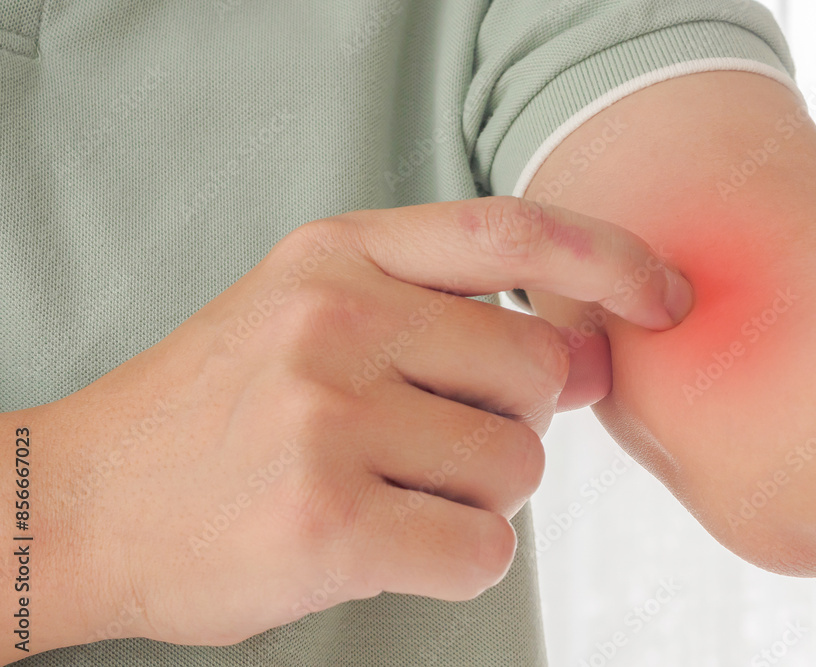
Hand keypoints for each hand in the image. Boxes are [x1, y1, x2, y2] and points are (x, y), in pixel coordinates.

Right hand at [21, 197, 691, 651]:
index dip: (609, 258)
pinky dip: (456, 558)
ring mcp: (328, 417)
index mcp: (337, 252)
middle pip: (537, 374)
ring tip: (387, 489)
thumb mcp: (310, 309)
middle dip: (514, 424)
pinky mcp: (328, 521)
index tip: (664, 297)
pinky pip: (481, 548)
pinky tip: (383, 544)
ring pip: (516, 470)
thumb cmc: (219, 408)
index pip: (509, 231)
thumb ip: (445, 315)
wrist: (85, 498)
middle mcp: (335, 317)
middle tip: (434, 443)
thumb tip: (588, 356)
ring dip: (477, 495)